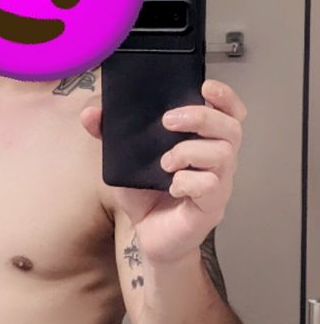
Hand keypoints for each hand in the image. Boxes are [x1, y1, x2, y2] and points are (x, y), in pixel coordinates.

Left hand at [80, 78, 246, 263]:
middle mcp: (217, 161)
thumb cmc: (146, 196)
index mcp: (203, 142)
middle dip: (201, 117)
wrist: (148, 236)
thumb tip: (91, 113)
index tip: (205, 87)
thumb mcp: (124, 160)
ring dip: (188, 151)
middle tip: (168, 121)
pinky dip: (187, 182)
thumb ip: (109, 134)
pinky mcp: (210, 207)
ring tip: (164, 162)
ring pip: (223, 154)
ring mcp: (218, 184)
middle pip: (231, 128)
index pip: (229, 112)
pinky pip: (210, 185)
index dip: (224, 96)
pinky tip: (172, 187)